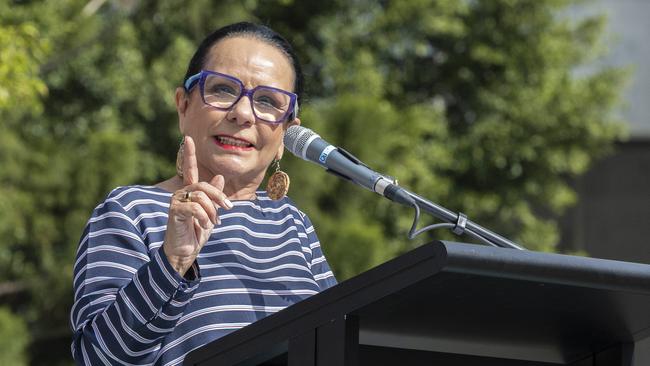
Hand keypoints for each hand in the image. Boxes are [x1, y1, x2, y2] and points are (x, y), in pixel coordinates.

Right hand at [162, 136, 232, 275]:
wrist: (185, 251)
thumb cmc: (196, 233)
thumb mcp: (210, 213)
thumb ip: (214, 197)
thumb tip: (219, 177)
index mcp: (190, 192)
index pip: (190, 169)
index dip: (189, 154)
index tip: (188, 138)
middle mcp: (181, 193)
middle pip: (203, 185)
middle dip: (218, 196)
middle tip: (228, 207)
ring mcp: (176, 201)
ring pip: (201, 196)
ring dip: (212, 210)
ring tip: (213, 222)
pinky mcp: (174, 210)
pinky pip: (195, 207)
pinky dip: (204, 216)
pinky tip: (205, 225)